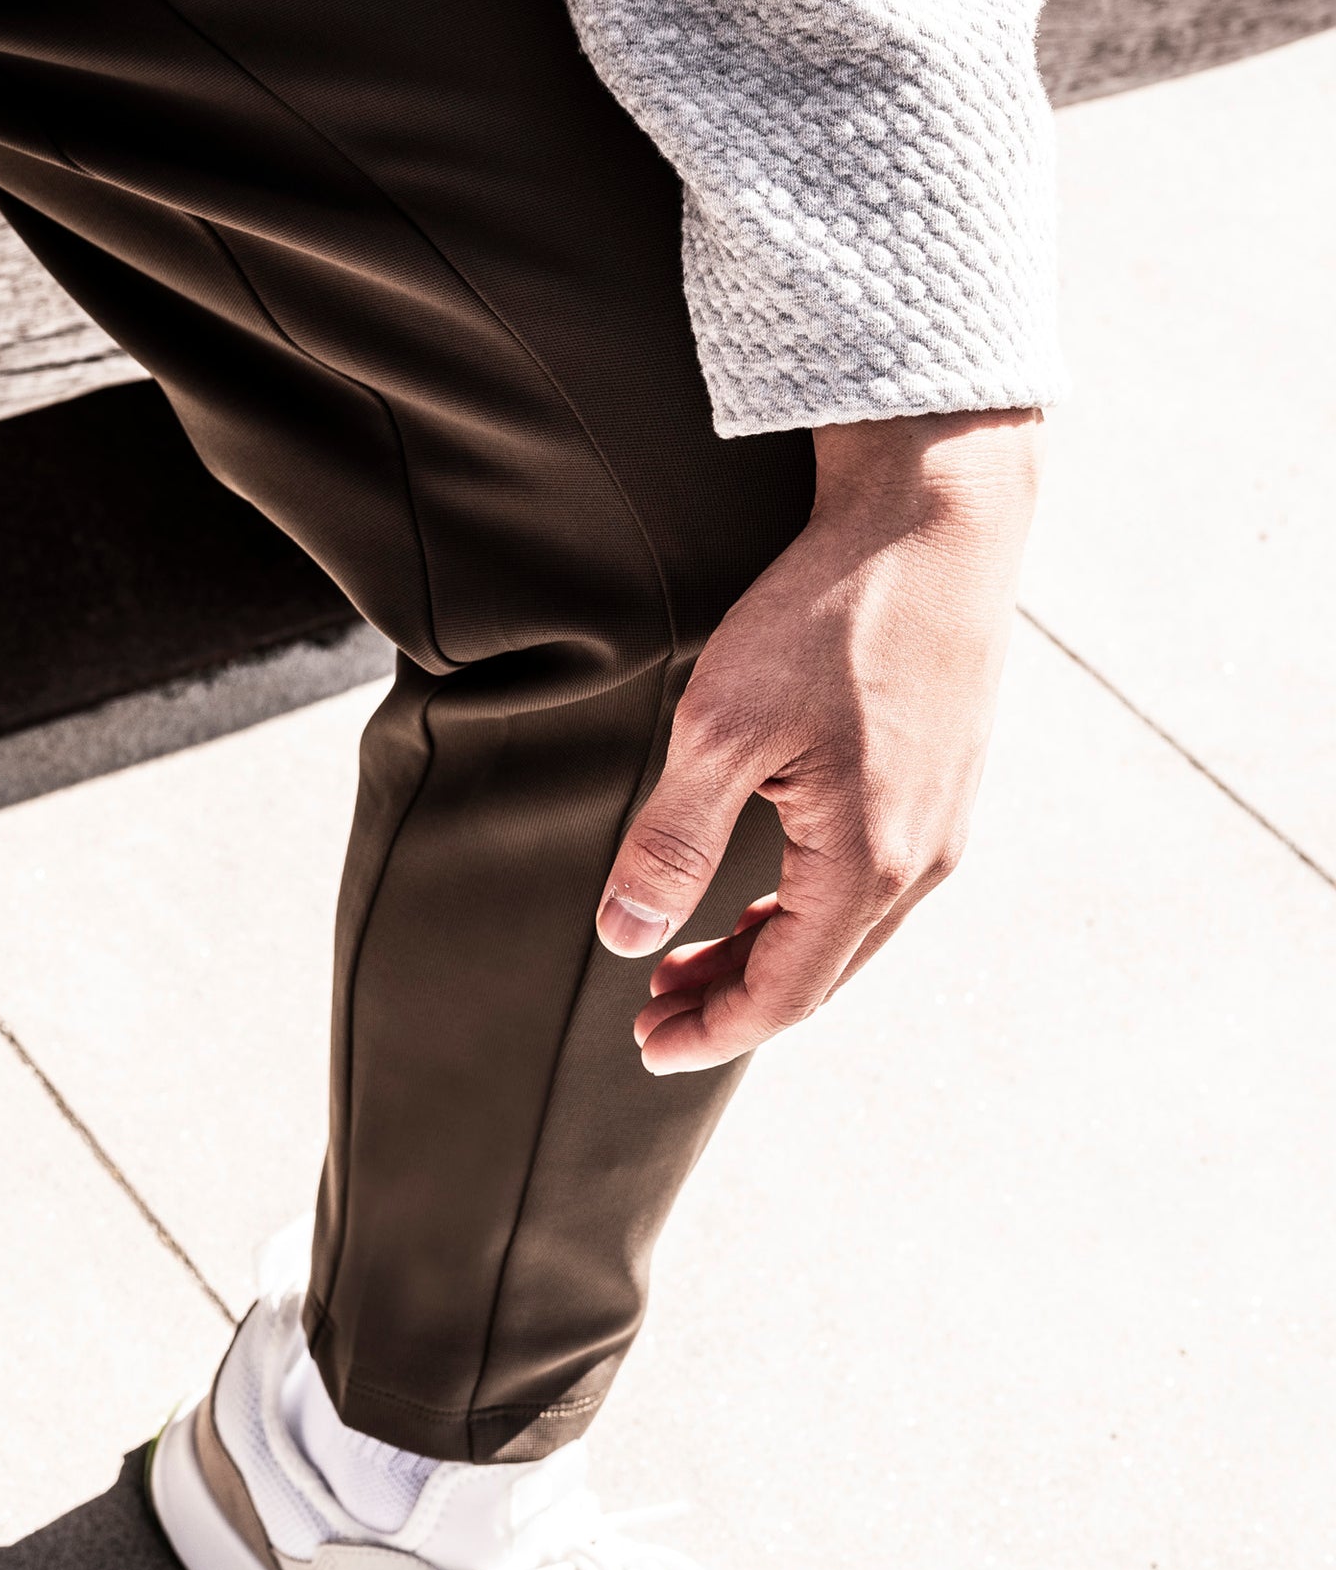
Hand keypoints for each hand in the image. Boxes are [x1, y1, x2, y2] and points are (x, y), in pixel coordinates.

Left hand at [599, 409, 1040, 1073]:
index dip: (713, 1030)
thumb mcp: (721, 728)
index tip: (646, 1049)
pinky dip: (807, 910)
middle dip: (733, 1002)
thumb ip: (672, 842)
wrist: (934, 520)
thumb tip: (625, 943)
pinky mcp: (943, 784)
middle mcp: (924, 859)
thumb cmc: (827, 616)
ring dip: (768, 955)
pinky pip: (872, 884)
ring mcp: (943, 821)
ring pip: (849, 931)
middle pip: (821, 973)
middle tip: (649, 1017)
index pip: (787, 991)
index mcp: (870, 861)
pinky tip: (759, 894)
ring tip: (686, 961)